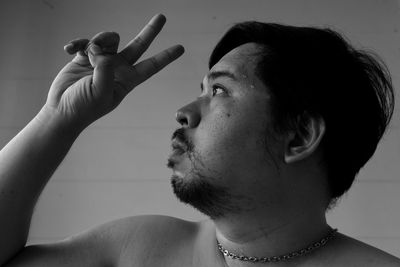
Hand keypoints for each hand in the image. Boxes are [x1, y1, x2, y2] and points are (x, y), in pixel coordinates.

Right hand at [44, 14, 183, 129]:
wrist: (61, 110)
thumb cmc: (84, 107)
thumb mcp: (100, 92)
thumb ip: (105, 69)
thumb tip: (101, 51)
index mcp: (127, 80)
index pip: (152, 66)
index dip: (166, 56)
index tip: (181, 48)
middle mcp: (118, 68)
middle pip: (139, 45)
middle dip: (150, 30)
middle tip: (162, 16)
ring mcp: (102, 61)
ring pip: (109, 38)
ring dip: (98, 40)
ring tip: (86, 53)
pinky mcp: (85, 56)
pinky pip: (86, 41)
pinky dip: (78, 42)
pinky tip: (69, 49)